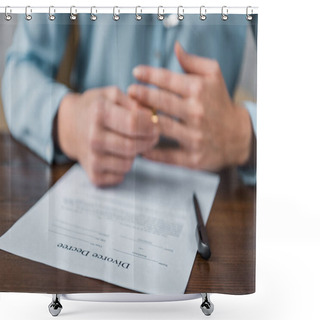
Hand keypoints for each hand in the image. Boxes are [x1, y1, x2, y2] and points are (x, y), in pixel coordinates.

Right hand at [56, 86, 158, 185]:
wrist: (68, 126)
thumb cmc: (95, 109)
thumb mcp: (111, 95)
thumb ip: (134, 102)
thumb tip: (151, 117)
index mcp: (99, 113)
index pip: (133, 124)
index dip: (150, 125)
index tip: (155, 124)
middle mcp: (93, 137)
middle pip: (133, 146)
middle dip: (149, 141)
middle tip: (153, 135)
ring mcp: (92, 158)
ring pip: (128, 163)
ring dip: (134, 154)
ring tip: (129, 143)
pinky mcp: (93, 175)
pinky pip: (120, 176)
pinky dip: (123, 167)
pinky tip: (118, 155)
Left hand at [128, 42, 252, 170]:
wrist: (238, 136)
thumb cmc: (220, 102)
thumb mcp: (214, 76)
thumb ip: (193, 61)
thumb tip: (175, 47)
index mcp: (199, 90)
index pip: (168, 79)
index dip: (149, 74)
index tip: (136, 72)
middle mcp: (197, 113)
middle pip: (161, 102)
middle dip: (142, 95)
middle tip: (130, 91)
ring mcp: (194, 137)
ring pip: (161, 127)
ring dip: (142, 121)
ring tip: (130, 116)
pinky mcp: (193, 158)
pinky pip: (167, 156)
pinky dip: (151, 153)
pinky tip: (139, 147)